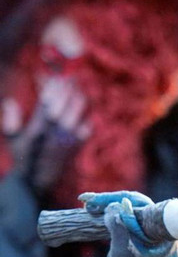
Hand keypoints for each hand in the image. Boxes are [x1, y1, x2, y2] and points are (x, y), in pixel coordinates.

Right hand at [2, 77, 90, 193]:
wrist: (40, 180)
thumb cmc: (25, 156)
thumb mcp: (13, 140)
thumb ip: (11, 122)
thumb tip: (10, 102)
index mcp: (36, 131)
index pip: (45, 106)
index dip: (51, 90)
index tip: (55, 77)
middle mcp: (53, 136)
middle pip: (63, 108)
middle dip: (67, 90)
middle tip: (71, 77)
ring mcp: (68, 142)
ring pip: (77, 116)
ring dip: (79, 99)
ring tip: (78, 88)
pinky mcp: (78, 147)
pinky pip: (87, 128)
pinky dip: (88, 116)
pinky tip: (87, 106)